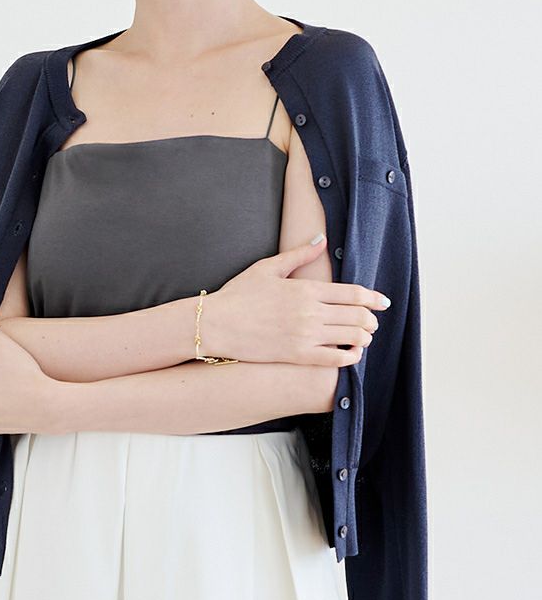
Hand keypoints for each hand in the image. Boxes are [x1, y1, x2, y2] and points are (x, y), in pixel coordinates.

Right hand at [202, 237, 389, 366]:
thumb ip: (298, 254)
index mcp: (306, 289)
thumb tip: (321, 239)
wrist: (216, 324)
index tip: (383, 302)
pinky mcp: (297, 356)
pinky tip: (351, 354)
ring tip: (363, 337)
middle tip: (372, 321)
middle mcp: (310, 312)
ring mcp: (305, 336)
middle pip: (358, 316)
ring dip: (364, 337)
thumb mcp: (267, 268)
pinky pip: (335, 359)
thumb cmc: (238, 295)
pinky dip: (350, 357)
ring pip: (352, 338)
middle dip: (371, 319)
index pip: (353, 293)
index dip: (373, 298)